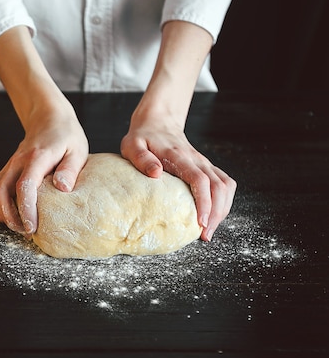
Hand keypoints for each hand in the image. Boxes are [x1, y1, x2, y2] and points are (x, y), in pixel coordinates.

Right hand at [0, 104, 88, 235]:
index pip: (24, 186)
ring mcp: (9, 165)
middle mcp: (17, 162)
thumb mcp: (77, 149)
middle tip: (26, 231)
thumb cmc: (66, 135)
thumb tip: (62, 189)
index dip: (25, 209)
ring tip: (18, 225)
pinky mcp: (6, 169)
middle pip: (0, 193)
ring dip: (1, 213)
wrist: (47, 117)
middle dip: (10, 217)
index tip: (31, 227)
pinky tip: (10, 213)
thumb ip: (70, 169)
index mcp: (36, 157)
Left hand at [121, 114, 235, 241]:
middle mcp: (197, 159)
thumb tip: (156, 173)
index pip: (200, 180)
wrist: (158, 121)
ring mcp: (204, 163)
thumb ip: (142, 158)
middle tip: (206, 235)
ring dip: (223, 209)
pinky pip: (224, 183)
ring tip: (210, 229)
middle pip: (219, 187)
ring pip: (226, 186)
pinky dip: (223, 201)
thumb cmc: (143, 136)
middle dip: (217, 213)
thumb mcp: (132, 145)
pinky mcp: (206, 166)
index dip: (204, 202)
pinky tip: (214, 215)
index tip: (201, 222)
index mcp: (179, 156)